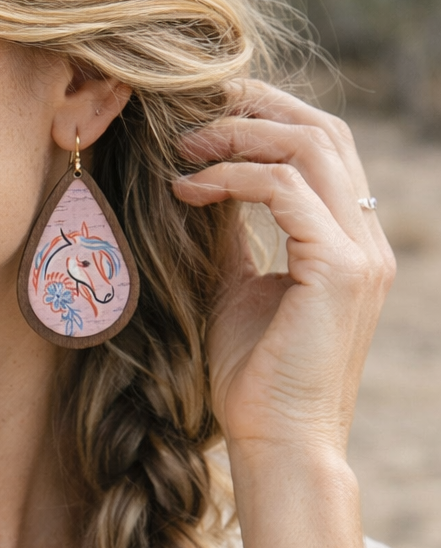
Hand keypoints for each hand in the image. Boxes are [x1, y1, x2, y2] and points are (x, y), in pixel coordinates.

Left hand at [173, 80, 395, 463]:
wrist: (275, 440)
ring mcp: (361, 253)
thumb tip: (198, 180)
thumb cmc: (251, 372)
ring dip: (238, 136)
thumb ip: (231, 231)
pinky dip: (232, 178)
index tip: (204, 110)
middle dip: (255, 107)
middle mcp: (365, 238)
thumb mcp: (236, 284)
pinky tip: (186, 189)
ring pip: (310, 148)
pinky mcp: (341, 271)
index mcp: (347, 239)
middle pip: (323, 131)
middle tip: (191, 110)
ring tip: (181, 148)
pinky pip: (287, 191)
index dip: (266, 115)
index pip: (321, 146)